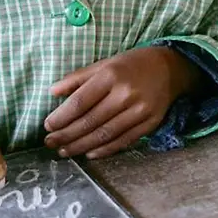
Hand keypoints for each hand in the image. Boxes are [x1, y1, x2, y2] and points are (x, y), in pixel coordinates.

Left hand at [44, 47, 200, 159]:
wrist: (170, 68)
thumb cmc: (132, 65)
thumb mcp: (104, 64)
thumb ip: (78, 78)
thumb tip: (52, 92)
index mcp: (111, 75)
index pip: (80, 102)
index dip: (61, 117)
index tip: (47, 126)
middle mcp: (125, 94)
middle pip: (90, 121)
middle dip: (66, 135)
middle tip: (50, 142)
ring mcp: (139, 111)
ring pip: (104, 135)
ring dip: (80, 146)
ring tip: (64, 151)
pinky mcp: (149, 123)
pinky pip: (122, 141)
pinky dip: (103, 150)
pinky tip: (88, 153)